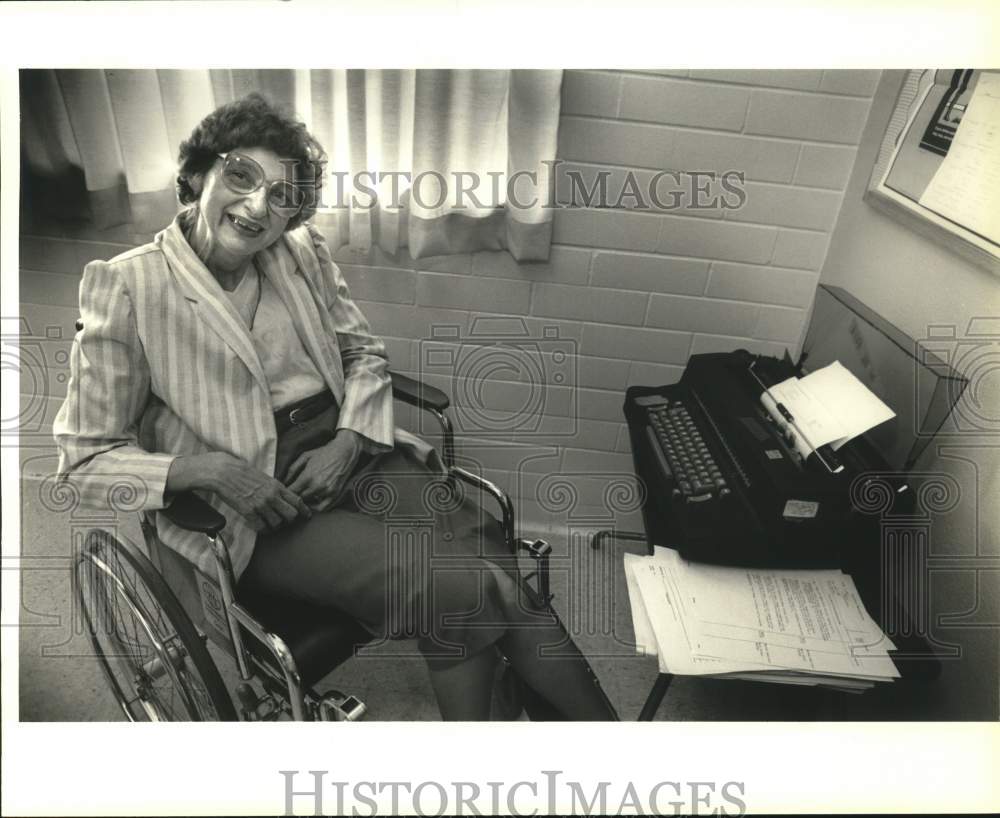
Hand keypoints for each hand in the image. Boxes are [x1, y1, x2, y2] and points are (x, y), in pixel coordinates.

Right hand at [168, 452, 310, 530]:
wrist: (224, 472)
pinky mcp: (248, 512)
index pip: (297, 500)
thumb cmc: (242, 472)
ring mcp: (260, 505)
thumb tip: (283, 497)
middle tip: (285, 520)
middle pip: (291, 515)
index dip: (304, 510)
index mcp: (277, 485)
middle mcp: (272, 496)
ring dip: (275, 526)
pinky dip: (263, 529)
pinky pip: (261, 527)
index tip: (306, 516)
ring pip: (277, 523)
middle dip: (290, 519)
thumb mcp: (264, 477)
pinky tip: (261, 526)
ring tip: (270, 523)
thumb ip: (275, 487)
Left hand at [285, 429, 363, 510]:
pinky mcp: (335, 494)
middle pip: (299, 499)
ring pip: (310, 504)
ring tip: (302, 497)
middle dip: (294, 497)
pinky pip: (323, 508)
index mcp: (307, 476)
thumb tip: (284, 481)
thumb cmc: (324, 452)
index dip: (286, 493)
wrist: (344, 451)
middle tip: (292, 495)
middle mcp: (317, 486)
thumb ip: (292, 469)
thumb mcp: (305, 456)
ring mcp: (327, 491)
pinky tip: (313, 501)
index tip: (284, 492)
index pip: (291, 492)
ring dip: (305, 502)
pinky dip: (316, 507)